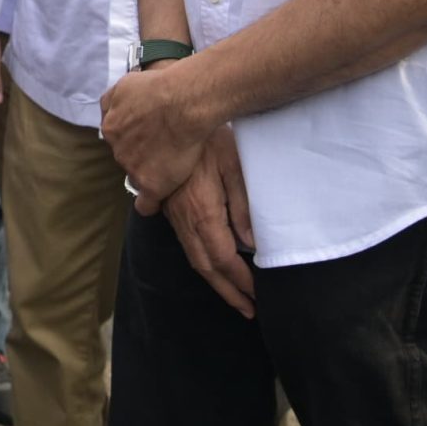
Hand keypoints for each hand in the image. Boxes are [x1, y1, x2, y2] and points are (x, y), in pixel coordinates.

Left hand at [102, 60, 217, 212]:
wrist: (182, 103)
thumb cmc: (161, 87)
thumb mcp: (126, 83)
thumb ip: (114, 99)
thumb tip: (110, 108)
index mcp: (110, 126)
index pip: (117, 138)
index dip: (133, 137)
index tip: (145, 136)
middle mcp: (117, 149)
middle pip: (126, 156)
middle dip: (140, 153)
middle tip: (161, 147)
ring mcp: (133, 168)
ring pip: (137, 175)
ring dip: (149, 172)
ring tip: (171, 164)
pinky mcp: (152, 184)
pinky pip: (145, 203)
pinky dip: (149, 204)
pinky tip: (155, 203)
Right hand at [161, 129, 257, 317]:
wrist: (170, 115)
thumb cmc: (208, 137)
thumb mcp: (233, 165)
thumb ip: (243, 205)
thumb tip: (251, 243)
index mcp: (202, 212)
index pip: (224, 258)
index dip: (241, 281)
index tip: (257, 297)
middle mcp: (184, 219)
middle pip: (206, 266)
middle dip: (227, 291)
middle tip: (247, 310)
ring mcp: (173, 214)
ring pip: (192, 256)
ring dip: (213, 280)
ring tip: (232, 295)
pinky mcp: (169, 207)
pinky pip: (185, 243)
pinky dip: (201, 261)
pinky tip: (211, 264)